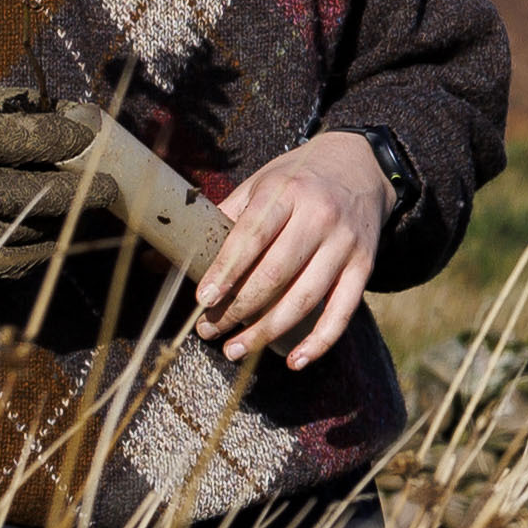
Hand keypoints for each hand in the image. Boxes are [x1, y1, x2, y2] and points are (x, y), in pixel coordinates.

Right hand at [0, 92, 93, 268]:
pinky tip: (52, 228)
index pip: (28, 140)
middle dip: (81, 192)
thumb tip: (87, 120)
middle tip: (110, 189)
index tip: (90, 134)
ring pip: (32, 231)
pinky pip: (18, 259)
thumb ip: (30, 110)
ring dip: (63, 220)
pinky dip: (42, 244)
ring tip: (77, 205)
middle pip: (34, 196)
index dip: (68, 137)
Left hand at [203, 131, 390, 371]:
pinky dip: (319, 341)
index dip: (226, 271)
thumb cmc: (297, 180)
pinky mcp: (364, 266)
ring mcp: (345, 243)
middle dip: (238, 309)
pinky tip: (295, 360)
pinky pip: (342, 311)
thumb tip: (163, 259)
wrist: (361, 166)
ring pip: (304, 298)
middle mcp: (319, 216)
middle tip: (209, 331)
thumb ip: (223, 219)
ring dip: (266, 332)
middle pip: (275, 274)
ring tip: (234, 349)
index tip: (203, 301)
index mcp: (286, 192)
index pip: (252, 236)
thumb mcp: (260, 184)